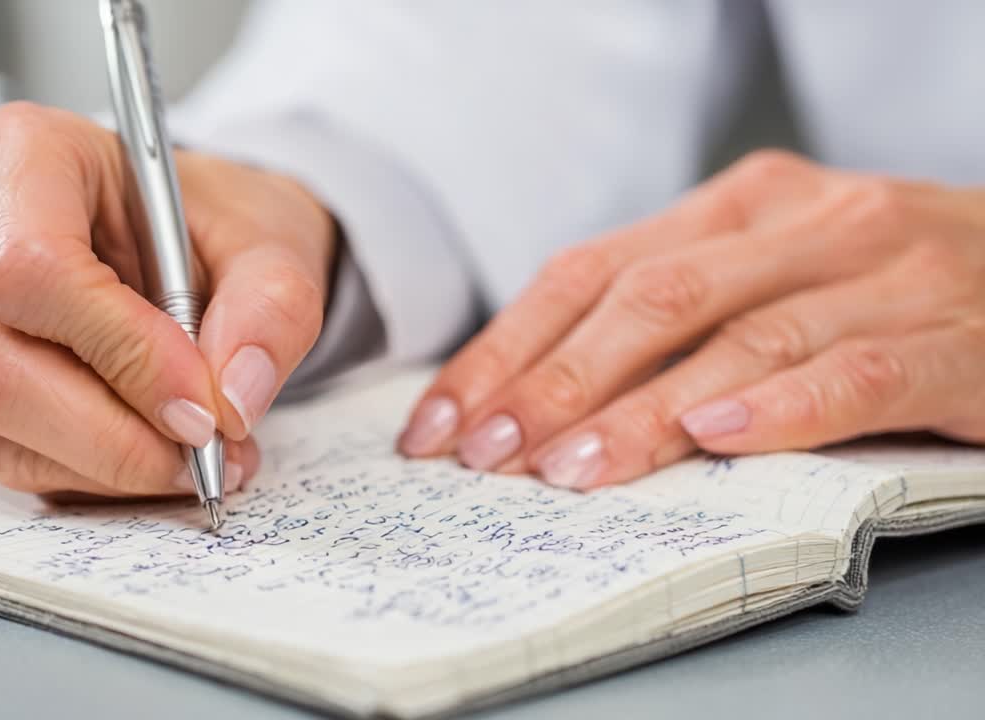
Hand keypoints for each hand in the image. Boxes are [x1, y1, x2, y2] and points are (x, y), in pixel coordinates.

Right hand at [0, 102, 335, 496]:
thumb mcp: (273, 241)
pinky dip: (93, 474)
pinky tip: (156, 455)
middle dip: (116, 434)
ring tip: (203, 455)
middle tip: (210, 450)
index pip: (33, 268)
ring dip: (111, 464)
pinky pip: (6, 452)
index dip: (122, 353)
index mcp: (22, 151)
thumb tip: (235, 398)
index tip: (203, 405)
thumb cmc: (215, 221)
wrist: (189, 239)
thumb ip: (272, 308)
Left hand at [399, 150, 984, 489]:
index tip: (441, 420)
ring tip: (572, 468)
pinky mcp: (956, 340)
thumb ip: (670, 312)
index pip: (589, 271)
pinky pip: (858, 372)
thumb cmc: (883, 287)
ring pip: (738, 340)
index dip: (506, 348)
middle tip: (486, 452)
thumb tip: (532, 389)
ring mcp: (883, 275)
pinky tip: (718, 437)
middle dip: (553, 382)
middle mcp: (802, 225)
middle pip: (648, 300)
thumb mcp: (765, 271)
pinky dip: (782, 408)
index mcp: (737, 206)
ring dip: (642, 410)